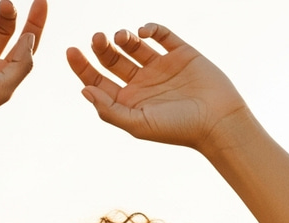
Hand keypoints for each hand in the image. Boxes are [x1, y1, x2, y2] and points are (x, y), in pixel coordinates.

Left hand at [67, 24, 247, 149]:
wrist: (217, 121)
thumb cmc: (177, 129)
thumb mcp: (138, 124)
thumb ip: (109, 110)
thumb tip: (84, 90)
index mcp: (129, 102)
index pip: (98, 80)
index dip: (82, 66)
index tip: (70, 50)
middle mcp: (142, 83)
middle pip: (112, 59)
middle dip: (101, 46)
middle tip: (97, 38)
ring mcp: (160, 67)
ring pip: (134, 44)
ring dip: (123, 36)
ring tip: (121, 37)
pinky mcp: (180, 53)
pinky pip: (161, 34)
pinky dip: (150, 28)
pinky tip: (143, 32)